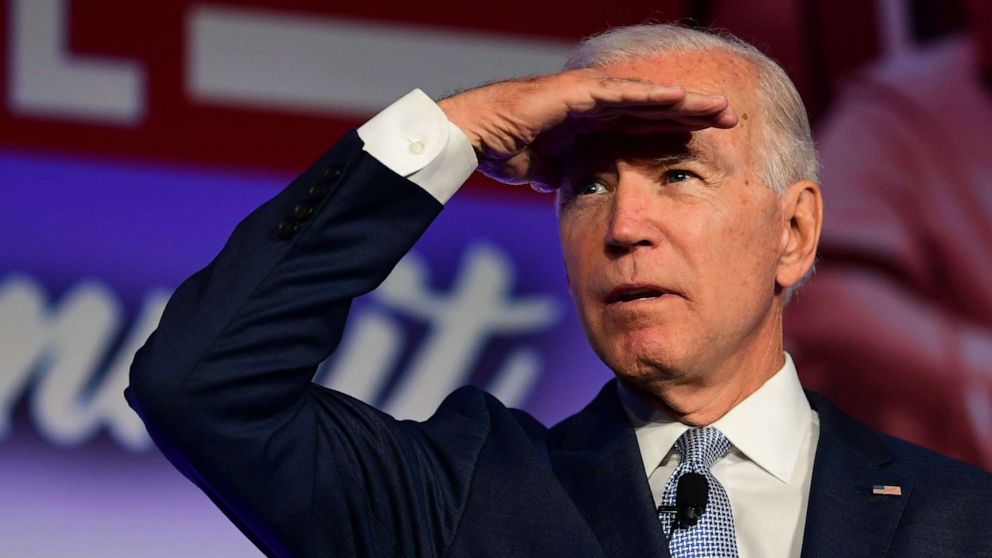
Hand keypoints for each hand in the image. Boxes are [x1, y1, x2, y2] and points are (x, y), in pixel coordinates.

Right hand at [437, 69, 737, 190]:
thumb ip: (565, 172)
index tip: (709, 143)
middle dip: (693, 113)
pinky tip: (677, 97)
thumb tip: (572, 187)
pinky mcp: (574, 92)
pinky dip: (648, 94)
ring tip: (718, 107)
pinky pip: (618, 93)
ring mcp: (586, 95)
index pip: (643, 127)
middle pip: (654, 108)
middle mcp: (594, 104)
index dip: (677, 132)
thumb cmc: (501, 149)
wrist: (473, 136)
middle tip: (731, 119)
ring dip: (683, 102)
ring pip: (644, 96)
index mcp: (591, 124)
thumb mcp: (544, 169)